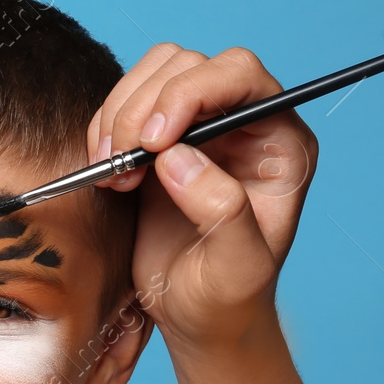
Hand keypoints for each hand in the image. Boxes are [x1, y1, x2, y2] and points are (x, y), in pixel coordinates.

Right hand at [87, 44, 317, 351]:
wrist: (196, 317)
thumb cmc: (228, 298)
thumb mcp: (239, 267)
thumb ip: (222, 209)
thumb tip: (178, 158)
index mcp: (279, 143)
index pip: (240, 76)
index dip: (191, 93)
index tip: (153, 142)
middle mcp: (242, 123)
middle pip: (188, 66)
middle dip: (144, 109)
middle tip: (124, 166)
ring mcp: (198, 128)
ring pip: (152, 73)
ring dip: (119, 117)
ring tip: (114, 172)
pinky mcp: (157, 141)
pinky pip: (124, 104)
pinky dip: (103, 131)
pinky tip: (106, 171)